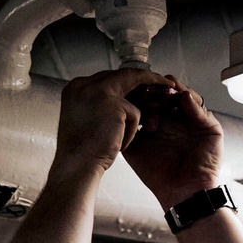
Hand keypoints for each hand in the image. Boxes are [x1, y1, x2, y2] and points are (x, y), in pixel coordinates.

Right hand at [51, 69, 169, 182]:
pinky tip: (119, 145)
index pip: (107, 77)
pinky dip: (131, 131)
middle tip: (167, 85)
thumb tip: (121, 99)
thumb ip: (98, 105)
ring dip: (144, 104)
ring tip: (152, 116)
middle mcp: (84, 84)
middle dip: (146, 81)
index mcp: (75, 88)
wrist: (75, 166)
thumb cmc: (81, 151)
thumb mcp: (84, 120)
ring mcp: (97, 91)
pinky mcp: (112, 103)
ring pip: (134, 85)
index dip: (127, 83)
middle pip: (122, 75)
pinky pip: (135, 113)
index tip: (143, 87)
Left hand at [123, 77, 223, 209]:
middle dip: (158, 89)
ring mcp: (193, 122)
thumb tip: (118, 108)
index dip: (143, 94)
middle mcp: (177, 119)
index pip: (152, 99)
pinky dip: (191, 102)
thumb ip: (128, 128)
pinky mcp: (209, 127)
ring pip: (186, 96)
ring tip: (165, 92)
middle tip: (149, 90)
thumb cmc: (158, 175)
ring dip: (175, 91)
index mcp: (160, 122)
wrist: (180, 193)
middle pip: (168, 93)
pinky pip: (201, 109)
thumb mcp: (134, 147)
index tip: (134, 92)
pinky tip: (182, 99)